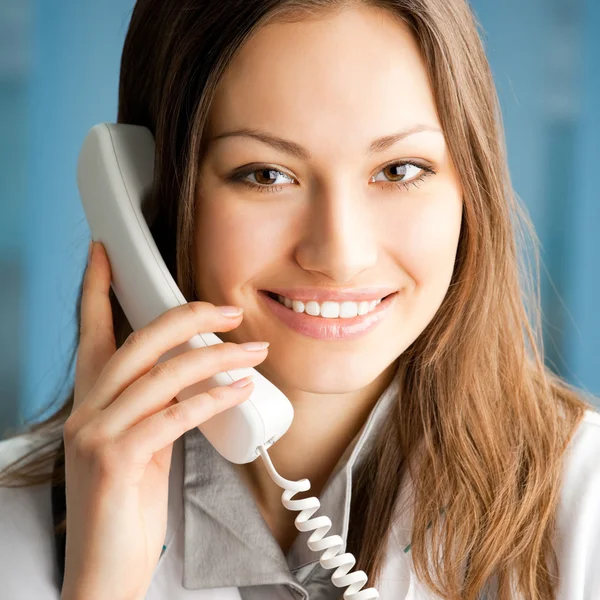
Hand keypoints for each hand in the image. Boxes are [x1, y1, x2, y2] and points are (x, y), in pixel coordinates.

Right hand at [60, 241, 268, 599]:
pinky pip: (174, 416)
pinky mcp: (116, 461)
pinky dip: (213, 398)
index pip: (91, 333)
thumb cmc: (127, 503)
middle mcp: (88, 411)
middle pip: (137, 343)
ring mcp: (97, 435)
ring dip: (216, 358)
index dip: (97, 289)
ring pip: (161, 375)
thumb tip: (197, 375)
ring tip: (254, 352)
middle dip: (186, 318)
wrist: (105, 566)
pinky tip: (241, 389)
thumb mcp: (141, 444)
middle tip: (227, 310)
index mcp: (93, 403)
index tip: (106, 254)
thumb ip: (158, 406)